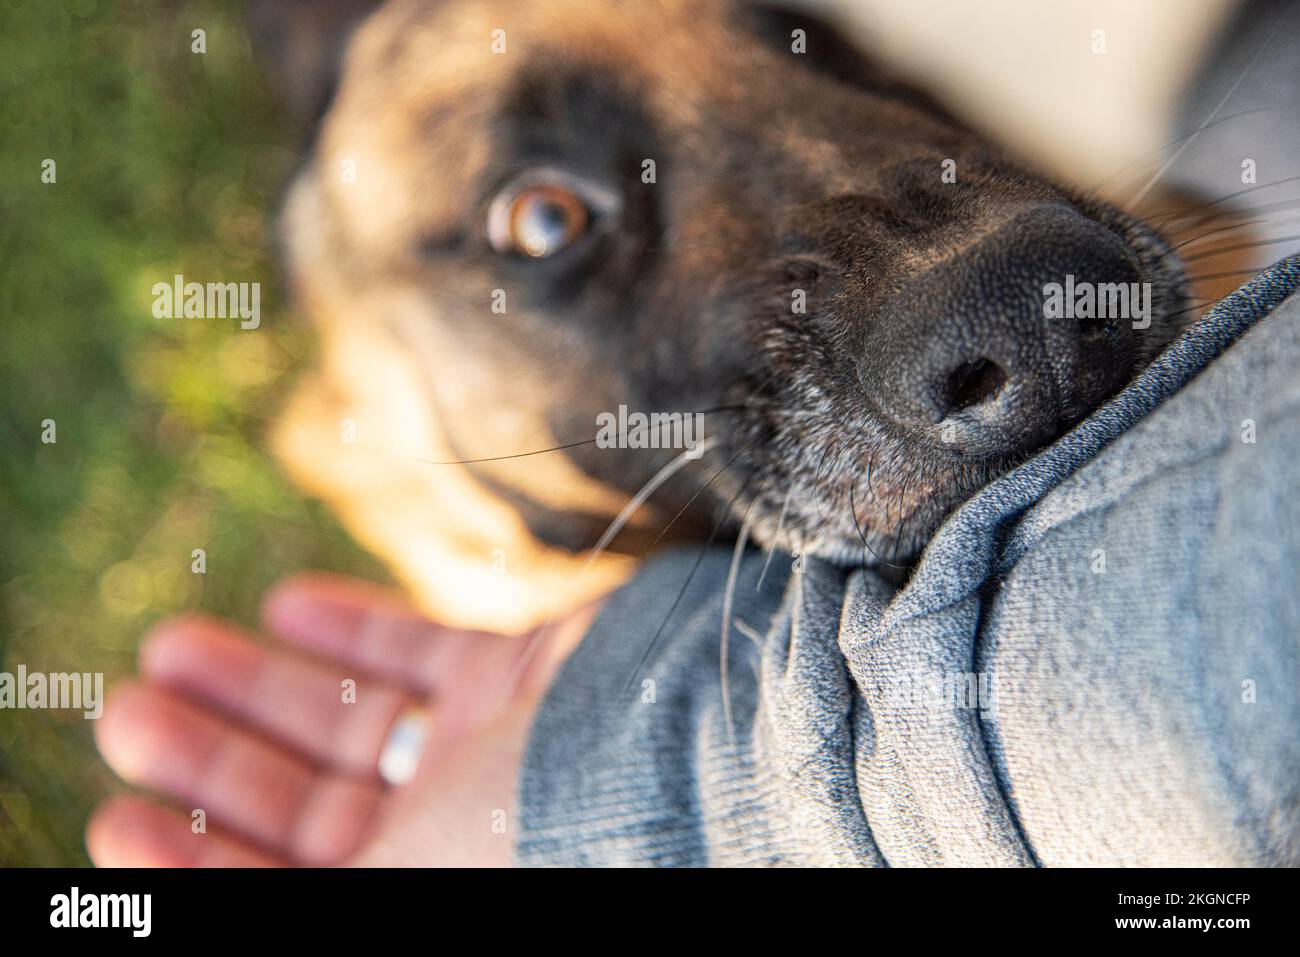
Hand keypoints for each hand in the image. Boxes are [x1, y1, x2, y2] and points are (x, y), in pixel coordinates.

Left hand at [87, 574, 596, 865]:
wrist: (687, 744)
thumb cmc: (540, 837)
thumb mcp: (394, 892)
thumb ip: (293, 893)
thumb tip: (164, 897)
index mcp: (417, 898)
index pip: (285, 887)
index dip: (194, 864)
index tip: (114, 818)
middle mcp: (450, 838)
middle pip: (307, 801)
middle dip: (213, 760)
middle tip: (128, 710)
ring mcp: (489, 753)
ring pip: (353, 719)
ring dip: (260, 686)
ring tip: (169, 645)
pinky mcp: (521, 677)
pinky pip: (421, 650)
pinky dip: (354, 626)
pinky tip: (285, 605)